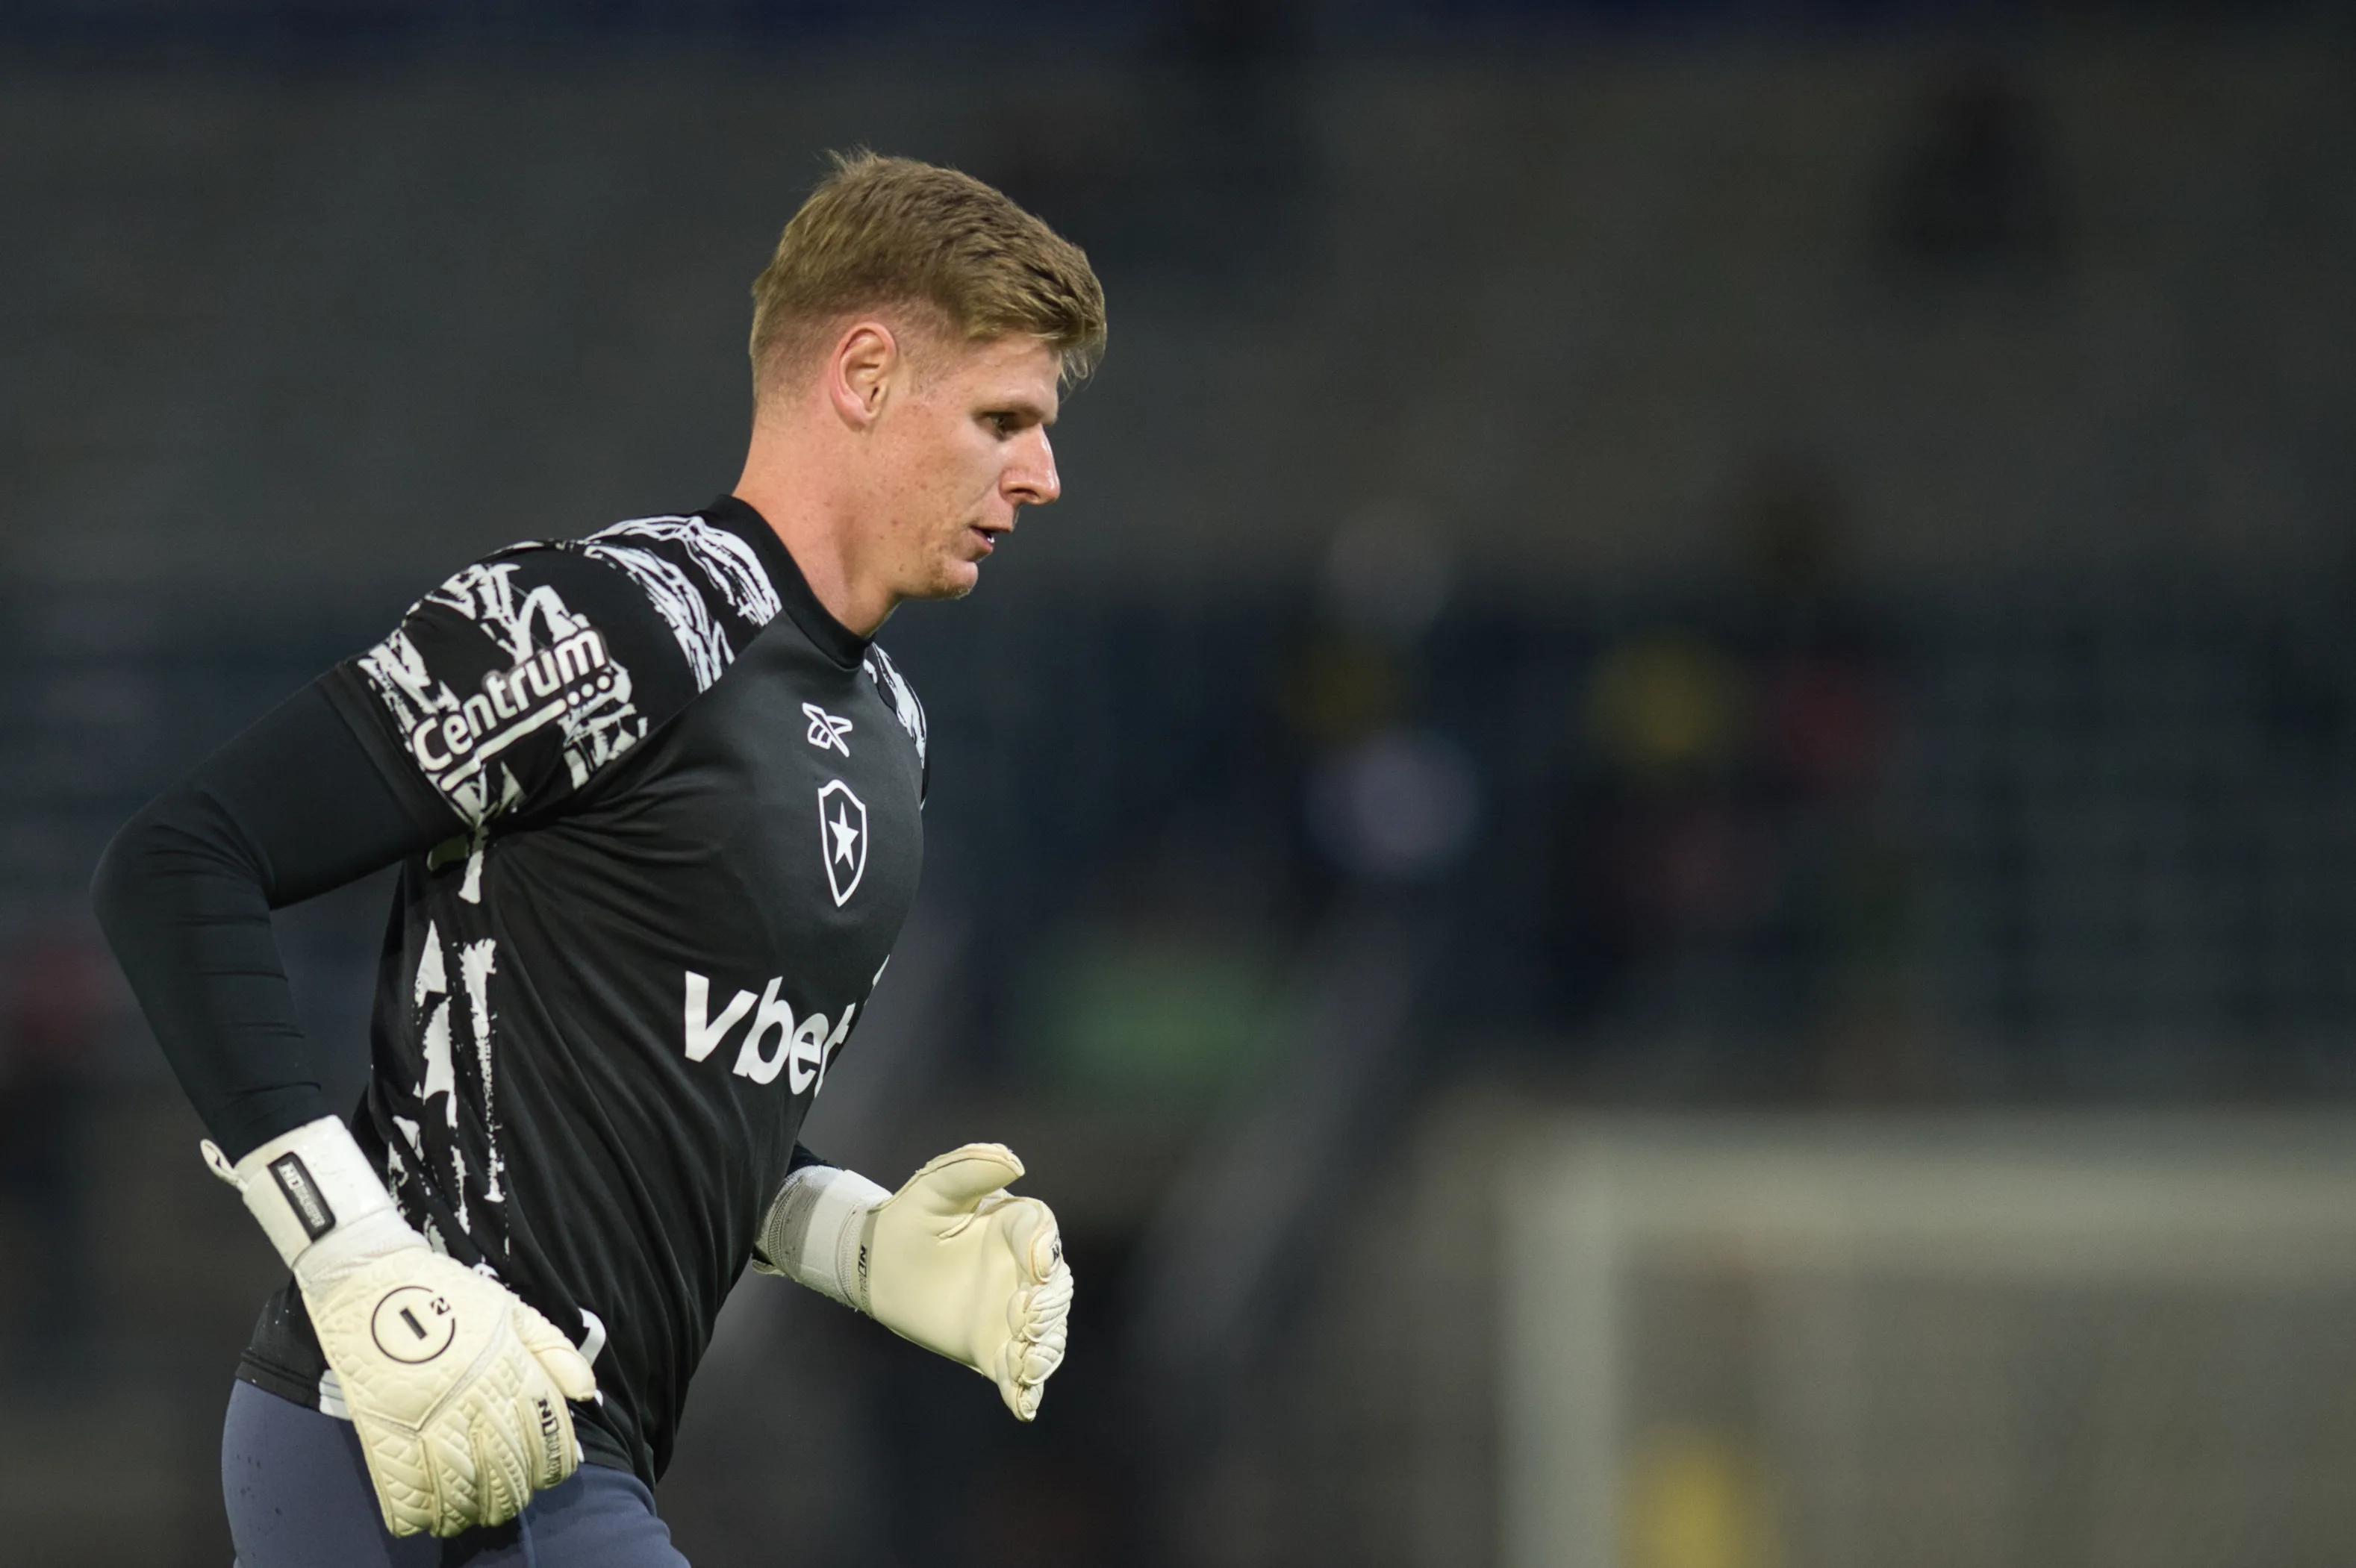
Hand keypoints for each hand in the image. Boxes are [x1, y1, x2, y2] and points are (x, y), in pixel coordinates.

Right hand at [210, 1117, 596, 1537]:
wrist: (370, 1277)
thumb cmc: (446, 1292)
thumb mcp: (511, 1308)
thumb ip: (553, 1351)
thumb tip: (587, 1394)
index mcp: (510, 1367)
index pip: (546, 1432)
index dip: (554, 1464)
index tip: (550, 1476)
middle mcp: (476, 1396)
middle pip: (508, 1469)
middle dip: (513, 1496)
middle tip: (507, 1503)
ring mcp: (428, 1415)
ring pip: (462, 1487)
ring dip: (469, 1511)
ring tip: (469, 1516)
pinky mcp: (383, 1427)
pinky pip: (406, 1488)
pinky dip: (419, 1514)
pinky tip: (427, 1519)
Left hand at [755, 1143, 1072, 1420]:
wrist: (878, 1267)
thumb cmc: (908, 1220)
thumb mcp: (931, 1189)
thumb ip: (967, 1171)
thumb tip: (1013, 1161)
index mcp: (1014, 1227)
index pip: (1042, 1233)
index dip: (1044, 1247)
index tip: (1036, 1263)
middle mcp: (1023, 1272)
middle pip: (1055, 1289)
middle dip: (1049, 1306)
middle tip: (1028, 1317)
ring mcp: (1012, 1314)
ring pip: (1045, 1334)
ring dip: (1044, 1349)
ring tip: (1028, 1363)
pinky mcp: (994, 1349)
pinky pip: (1016, 1373)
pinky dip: (1025, 1391)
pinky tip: (1023, 1406)